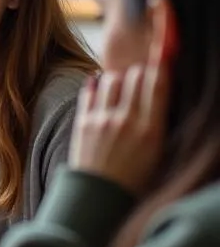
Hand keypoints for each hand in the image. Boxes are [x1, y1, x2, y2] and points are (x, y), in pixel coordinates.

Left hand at [68, 38, 169, 196]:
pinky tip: (102, 87)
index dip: (162, 60)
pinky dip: (97, 85)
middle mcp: (127, 121)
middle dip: (141, 73)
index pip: (159, 81)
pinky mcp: (83, 123)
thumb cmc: (135, 179)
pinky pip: (90, 90)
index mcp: (152, 130)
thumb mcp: (158, 152)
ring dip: (119, 79)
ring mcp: (102, 120)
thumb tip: (160, 90)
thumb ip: (159, 120)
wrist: (98, 199)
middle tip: (142, 79)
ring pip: (112, 79)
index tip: (164, 47)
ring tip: (122, 89)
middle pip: (136, 75)